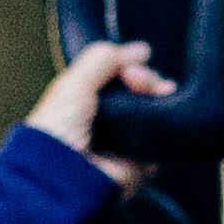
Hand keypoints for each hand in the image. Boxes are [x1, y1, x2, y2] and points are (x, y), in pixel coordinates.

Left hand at [25, 34, 173, 161]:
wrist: (63, 173)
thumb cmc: (56, 131)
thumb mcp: (75, 82)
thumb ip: (104, 59)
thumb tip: (141, 50)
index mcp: (87, 101)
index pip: (120, 75)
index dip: (129, 66)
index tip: (131, 67)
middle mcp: (108, 120)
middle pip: (143, 90)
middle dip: (148, 79)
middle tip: (140, 82)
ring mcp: (126, 141)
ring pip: (157, 110)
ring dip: (160, 97)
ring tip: (155, 94)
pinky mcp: (143, 162)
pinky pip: (164, 139)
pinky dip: (167, 125)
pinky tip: (161, 115)